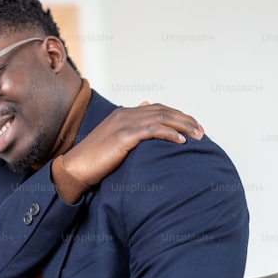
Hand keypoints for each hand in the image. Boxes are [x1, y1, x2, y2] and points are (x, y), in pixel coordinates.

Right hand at [61, 102, 203, 186]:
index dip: (177, 116)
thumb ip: (129, 131)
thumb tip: (145, 120)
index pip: (157, 108)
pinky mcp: (123, 136)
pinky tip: (181, 141)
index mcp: (123, 114)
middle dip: (186, 120)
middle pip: (163, 111)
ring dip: (183, 126)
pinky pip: (152, 130)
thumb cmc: (93, 161)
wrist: (75, 168)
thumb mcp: (113, 142)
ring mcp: (124, 124)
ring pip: (161, 118)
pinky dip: (169, 133)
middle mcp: (125, 115)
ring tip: (198, 136)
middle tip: (202, 131)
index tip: (193, 126)